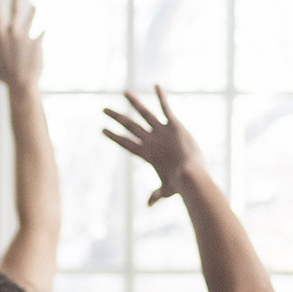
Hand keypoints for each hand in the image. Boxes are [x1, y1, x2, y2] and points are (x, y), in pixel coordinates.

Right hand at [0, 0, 43, 91]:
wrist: (23, 83)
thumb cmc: (4, 76)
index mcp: (1, 36)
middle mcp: (14, 32)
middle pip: (16, 7)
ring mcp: (27, 36)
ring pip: (31, 17)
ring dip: (32, 11)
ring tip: (34, 6)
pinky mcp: (38, 41)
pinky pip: (41, 33)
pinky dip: (42, 32)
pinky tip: (45, 31)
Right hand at [104, 86, 204, 205]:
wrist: (189, 175)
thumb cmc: (179, 185)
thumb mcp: (165, 190)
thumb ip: (156, 196)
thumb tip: (148, 206)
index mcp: (145, 154)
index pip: (124, 143)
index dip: (113, 136)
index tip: (103, 130)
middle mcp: (149, 140)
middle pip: (129, 126)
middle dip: (115, 117)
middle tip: (104, 110)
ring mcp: (160, 131)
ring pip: (144, 113)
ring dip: (134, 102)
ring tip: (124, 92)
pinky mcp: (174, 125)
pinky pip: (165, 108)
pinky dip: (161, 96)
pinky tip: (157, 85)